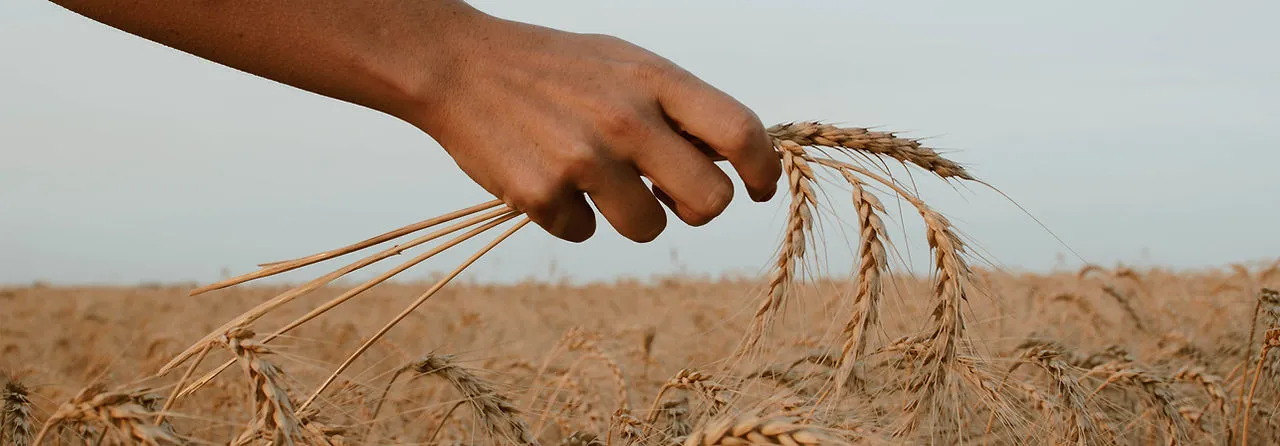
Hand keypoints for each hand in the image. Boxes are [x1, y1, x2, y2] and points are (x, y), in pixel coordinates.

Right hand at [405, 12, 780, 242]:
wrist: (459, 66)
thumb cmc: (553, 68)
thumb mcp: (624, 64)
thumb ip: (676, 107)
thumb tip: (726, 164)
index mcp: (653, 79)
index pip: (739, 131)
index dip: (762, 169)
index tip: (759, 187)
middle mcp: (626, 119)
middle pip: (710, 201)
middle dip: (696, 207)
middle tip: (670, 195)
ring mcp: (584, 160)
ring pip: (649, 228)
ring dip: (633, 216)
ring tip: (597, 180)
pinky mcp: (542, 196)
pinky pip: (586, 233)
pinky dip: (572, 216)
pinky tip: (548, 177)